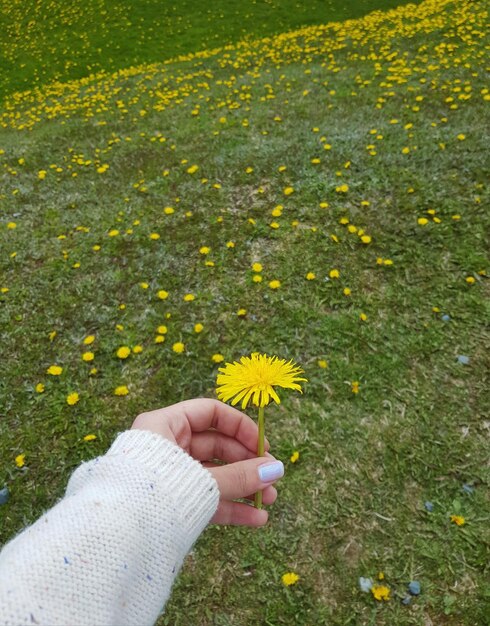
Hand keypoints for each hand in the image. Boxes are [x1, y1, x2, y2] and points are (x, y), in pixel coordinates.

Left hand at [131, 399, 282, 526]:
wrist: (115, 538)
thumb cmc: (154, 493)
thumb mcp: (202, 481)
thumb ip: (239, 476)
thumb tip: (276, 469)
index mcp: (164, 425)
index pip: (210, 413)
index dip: (240, 427)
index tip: (263, 445)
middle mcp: (167, 447)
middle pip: (217, 446)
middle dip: (247, 463)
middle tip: (272, 478)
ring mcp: (168, 476)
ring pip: (213, 475)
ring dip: (243, 487)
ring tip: (269, 501)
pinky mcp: (170, 502)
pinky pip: (204, 498)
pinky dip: (229, 507)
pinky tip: (255, 519)